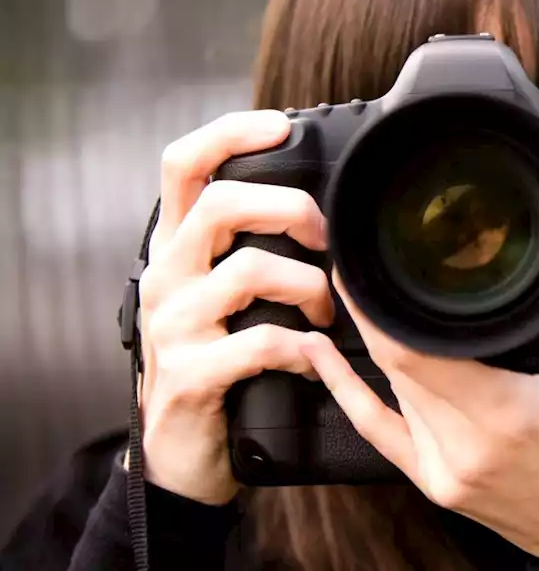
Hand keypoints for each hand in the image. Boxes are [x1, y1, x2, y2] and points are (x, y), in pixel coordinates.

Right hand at [135, 111, 334, 504]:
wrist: (184, 455)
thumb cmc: (220, 364)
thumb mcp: (225, 299)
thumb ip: (250, 251)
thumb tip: (318, 207)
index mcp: (177, 250)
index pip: (183, 165)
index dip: (229, 134)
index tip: (280, 127)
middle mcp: (166, 277)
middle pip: (222, 205)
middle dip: (293, 210)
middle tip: (328, 242)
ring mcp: (173, 326)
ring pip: (251, 270)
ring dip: (310, 287)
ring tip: (327, 315)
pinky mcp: (192, 375)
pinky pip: (263, 341)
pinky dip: (303, 349)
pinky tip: (313, 359)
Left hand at [303, 195, 538, 561]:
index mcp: (504, 414)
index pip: (409, 351)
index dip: (374, 305)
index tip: (360, 262)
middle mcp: (465, 449)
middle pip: (392, 368)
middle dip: (370, 313)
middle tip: (361, 263)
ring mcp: (447, 474)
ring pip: (390, 395)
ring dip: (374, 346)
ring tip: (360, 295)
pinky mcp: (443, 488)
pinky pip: (383, 437)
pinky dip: (353, 396)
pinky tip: (326, 361)